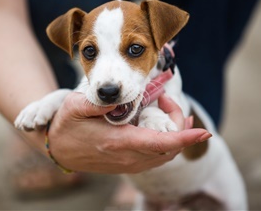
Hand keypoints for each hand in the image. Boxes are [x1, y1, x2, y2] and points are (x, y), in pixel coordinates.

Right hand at [47, 92, 210, 173]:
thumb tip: (122, 96)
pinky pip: (156, 157)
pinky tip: (162, 126)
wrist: (58, 150)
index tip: (202, 131)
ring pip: (165, 155)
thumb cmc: (66, 126)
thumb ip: (99, 101)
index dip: (184, 138)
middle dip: (180, 125)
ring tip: (165, 108)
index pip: (159, 143)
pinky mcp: (128, 164)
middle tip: (165, 100)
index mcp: (117, 142)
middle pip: (169, 149)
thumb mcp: (76, 107)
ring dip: (174, 133)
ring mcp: (128, 163)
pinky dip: (167, 142)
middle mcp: (127, 157)